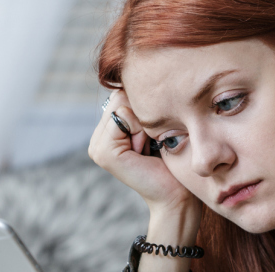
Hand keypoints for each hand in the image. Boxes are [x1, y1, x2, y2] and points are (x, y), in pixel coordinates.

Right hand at [90, 90, 197, 212]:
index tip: (154, 134)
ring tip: (148, 146)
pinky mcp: (103, 152)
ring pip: (121, 103)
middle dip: (142, 114)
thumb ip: (140, 106)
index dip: (144, 107)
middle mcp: (97, 138)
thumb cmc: (173, 160)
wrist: (178, 195)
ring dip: (143, 122)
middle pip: (120, 95)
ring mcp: (96, 146)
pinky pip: (122, 116)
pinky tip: (144, 150)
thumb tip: (138, 73)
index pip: (121, 93)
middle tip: (151, 141)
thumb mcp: (155, 126)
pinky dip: (139, 129)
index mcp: (107, 132)